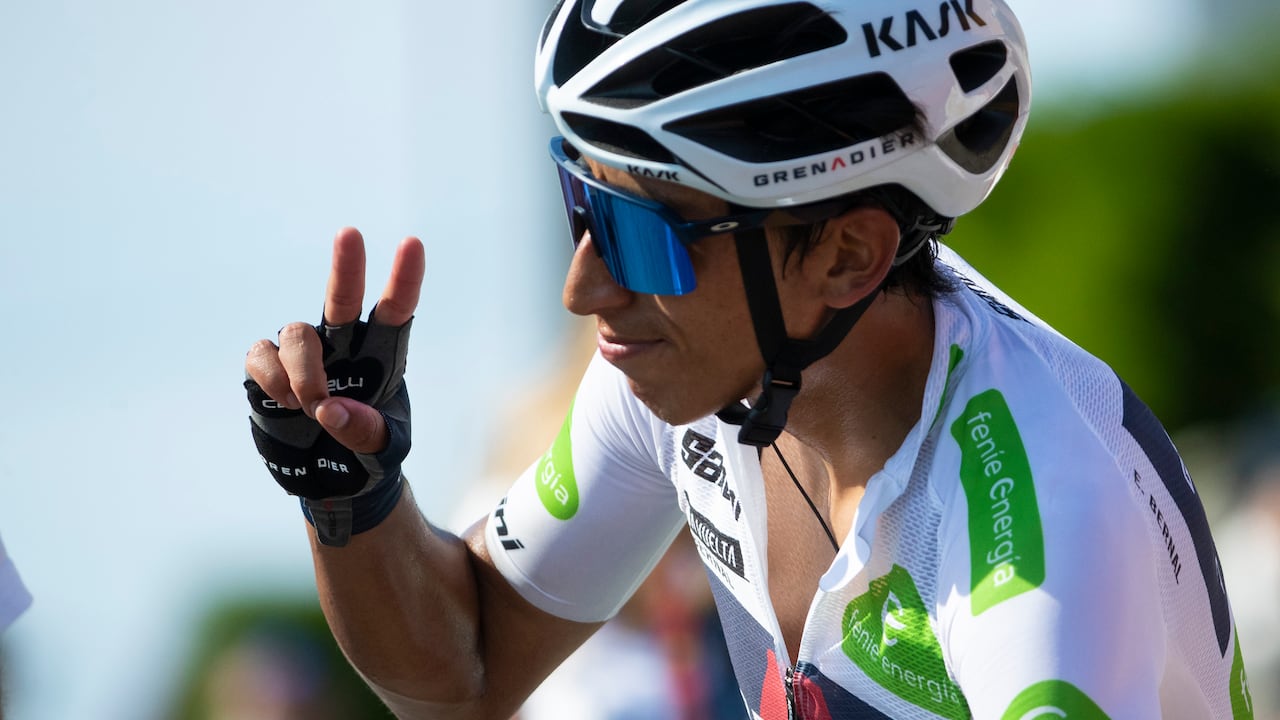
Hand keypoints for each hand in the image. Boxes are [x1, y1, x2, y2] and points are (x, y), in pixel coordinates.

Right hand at [245, 227, 424, 543]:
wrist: (333, 480)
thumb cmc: (370, 455)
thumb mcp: (385, 451)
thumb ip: (366, 431)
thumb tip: (330, 410)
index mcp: (384, 355)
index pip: (396, 310)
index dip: (403, 278)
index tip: (412, 244)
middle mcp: (345, 344)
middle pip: (343, 297)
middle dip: (346, 266)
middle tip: (351, 233)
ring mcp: (305, 353)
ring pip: (297, 334)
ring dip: (304, 373)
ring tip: (309, 407)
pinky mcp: (269, 368)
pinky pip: (261, 354)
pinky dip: (271, 379)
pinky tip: (284, 404)